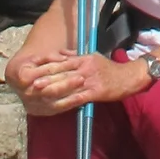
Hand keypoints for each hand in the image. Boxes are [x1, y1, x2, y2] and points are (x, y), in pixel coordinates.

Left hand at [15, 49, 142, 114]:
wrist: (128, 77)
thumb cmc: (109, 68)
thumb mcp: (92, 56)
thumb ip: (75, 56)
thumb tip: (60, 54)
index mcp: (83, 59)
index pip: (62, 62)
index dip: (47, 66)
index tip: (34, 70)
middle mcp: (85, 68)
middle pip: (62, 73)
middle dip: (46, 78)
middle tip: (31, 84)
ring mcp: (90, 79)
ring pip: (68, 84)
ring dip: (53, 89)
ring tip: (40, 92)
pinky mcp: (96, 91)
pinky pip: (80, 97)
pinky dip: (69, 100)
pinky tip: (59, 104)